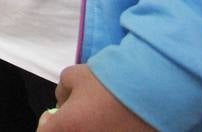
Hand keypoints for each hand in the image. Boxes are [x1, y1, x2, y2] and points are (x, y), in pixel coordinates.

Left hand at [37, 65, 152, 130]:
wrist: (153, 87)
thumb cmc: (108, 79)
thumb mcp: (72, 76)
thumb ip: (62, 92)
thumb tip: (62, 102)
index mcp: (68, 127)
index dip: (48, 124)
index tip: (54, 116)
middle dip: (70, 128)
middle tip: (77, 118)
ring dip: (92, 129)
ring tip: (101, 119)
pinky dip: (112, 130)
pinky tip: (118, 124)